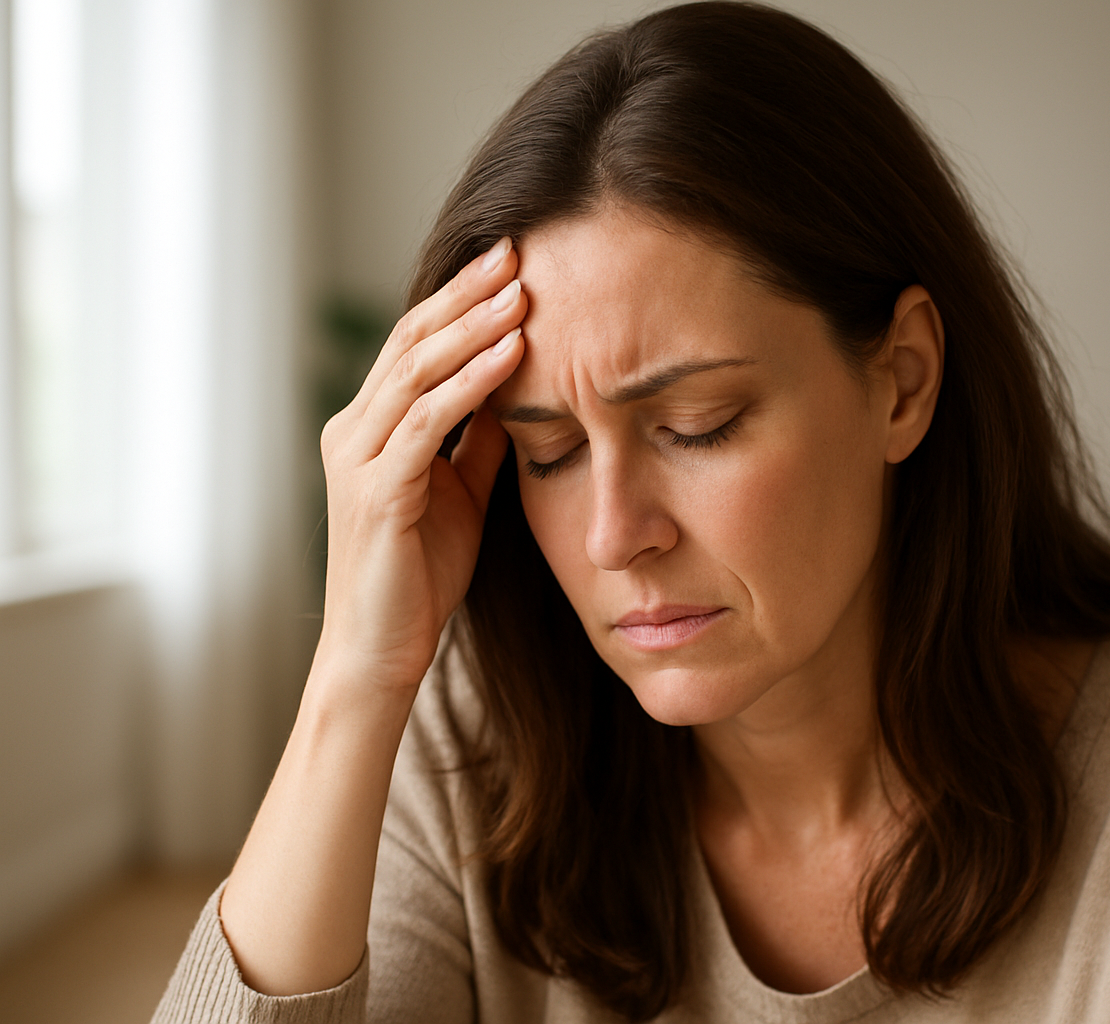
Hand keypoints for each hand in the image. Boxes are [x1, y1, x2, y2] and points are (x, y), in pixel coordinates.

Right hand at [316, 237, 525, 691]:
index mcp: (371, 427)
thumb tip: (514, 390)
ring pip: (417, 372)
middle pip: (411, 340)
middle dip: (466, 294)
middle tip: (516, 251)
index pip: (415, 344)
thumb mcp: (461, 492)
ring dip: (473, 327)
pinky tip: (511, 355)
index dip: (460, 300)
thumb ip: (477, 440)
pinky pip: (427, 423)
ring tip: (522, 290)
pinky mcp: (377, 492)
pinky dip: (471, 384)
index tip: (511, 262)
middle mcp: (353, 431)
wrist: (383, 650)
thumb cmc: (421, 574)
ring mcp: (359, 459)